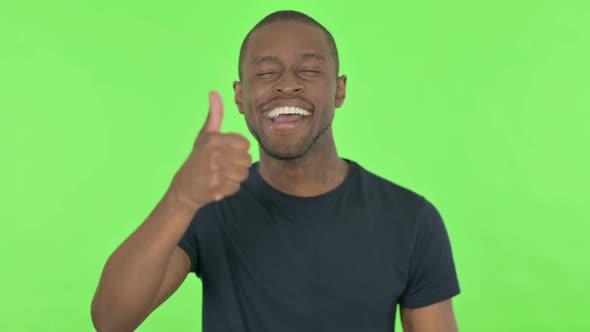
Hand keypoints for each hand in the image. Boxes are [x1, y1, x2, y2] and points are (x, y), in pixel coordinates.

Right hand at [168, 91, 251, 210]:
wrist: (184, 188)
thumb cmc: (198, 158)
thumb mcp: (205, 135)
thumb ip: (214, 114)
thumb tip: (214, 92)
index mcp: (215, 140)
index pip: (245, 144)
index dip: (238, 149)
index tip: (226, 152)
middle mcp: (215, 155)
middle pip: (247, 160)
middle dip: (238, 164)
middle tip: (224, 166)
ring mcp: (215, 173)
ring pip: (243, 174)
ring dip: (235, 177)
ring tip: (221, 174)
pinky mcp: (216, 189)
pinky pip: (236, 187)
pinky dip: (229, 188)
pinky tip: (218, 185)